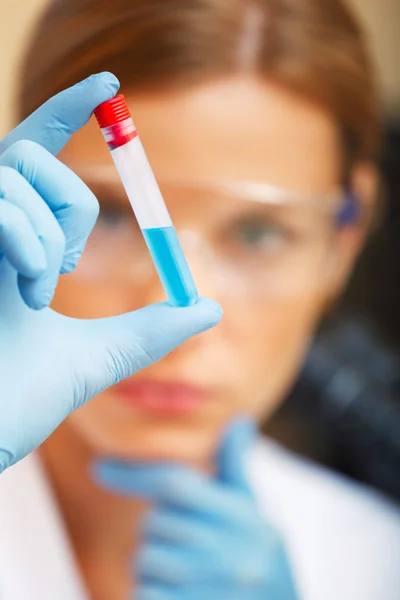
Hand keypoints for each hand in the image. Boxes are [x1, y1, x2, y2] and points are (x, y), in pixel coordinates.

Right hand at [0, 73, 221, 472]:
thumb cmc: (16, 403)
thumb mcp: (99, 360)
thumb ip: (147, 334)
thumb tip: (209, 310)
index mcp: (14, 247)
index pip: (37, 155)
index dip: (66, 111)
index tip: (107, 83)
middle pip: (31, 153)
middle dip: (67, 202)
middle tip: (61, 267)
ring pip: (18, 173)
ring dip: (48, 236)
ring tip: (38, 296)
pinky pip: (1, 201)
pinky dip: (28, 243)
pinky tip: (26, 295)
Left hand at [94, 420, 299, 599]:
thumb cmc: (257, 558)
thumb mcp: (252, 512)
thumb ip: (236, 467)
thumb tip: (241, 420)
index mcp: (242, 518)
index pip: (177, 485)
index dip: (134, 474)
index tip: (99, 468)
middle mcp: (228, 552)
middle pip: (154, 523)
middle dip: (159, 529)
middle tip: (184, 541)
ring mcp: (211, 588)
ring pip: (145, 561)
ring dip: (153, 565)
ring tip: (186, 573)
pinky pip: (145, 594)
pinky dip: (152, 592)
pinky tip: (179, 594)